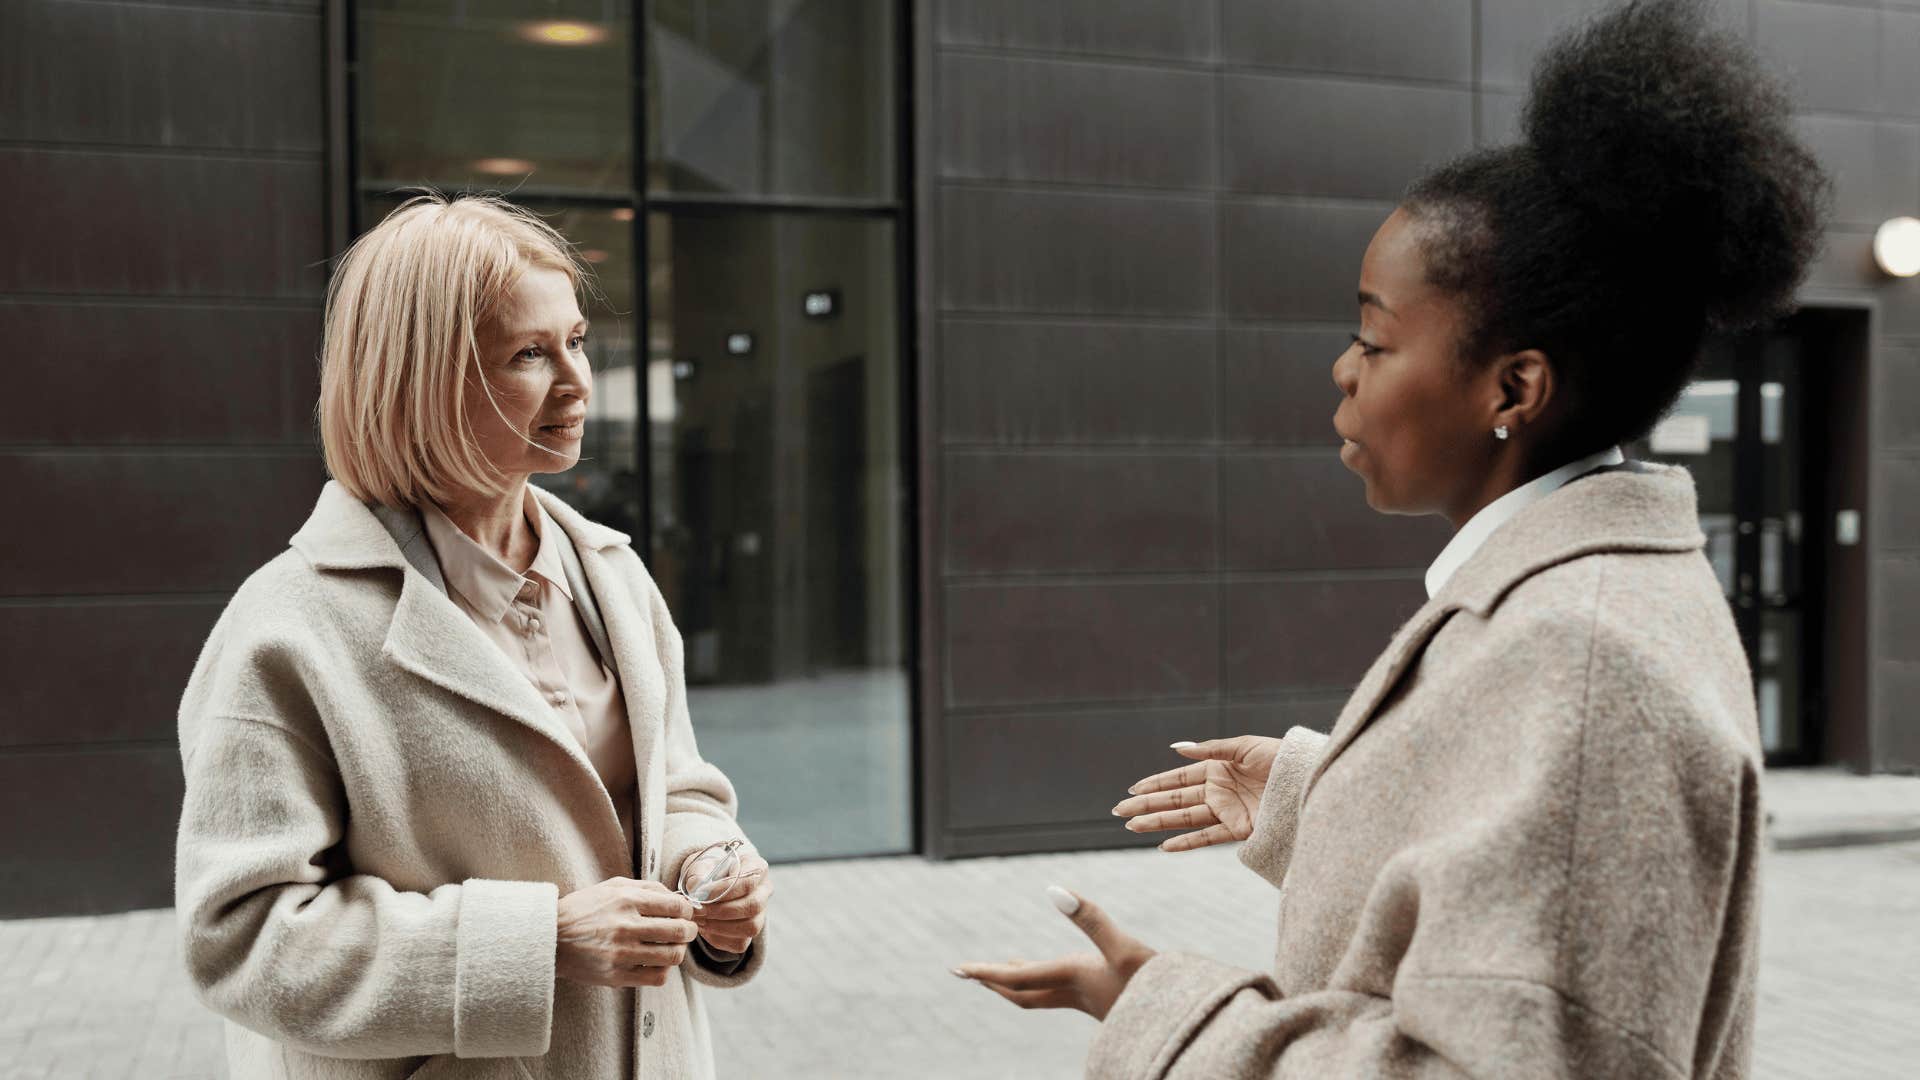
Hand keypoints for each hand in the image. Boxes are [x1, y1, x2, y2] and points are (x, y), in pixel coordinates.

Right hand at [555, 877, 698, 987]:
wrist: (550, 938)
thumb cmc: (584, 909)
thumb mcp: (613, 886)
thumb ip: (648, 888)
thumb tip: (678, 897)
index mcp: (627, 901)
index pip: (677, 906)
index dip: (688, 910)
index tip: (685, 913)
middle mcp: (626, 926)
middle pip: (680, 932)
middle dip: (689, 931)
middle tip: (686, 931)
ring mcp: (621, 954)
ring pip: (672, 956)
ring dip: (678, 951)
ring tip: (672, 947)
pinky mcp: (616, 976)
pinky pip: (656, 977)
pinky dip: (663, 970)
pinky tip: (656, 962)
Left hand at [689, 852, 770, 953]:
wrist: (708, 887)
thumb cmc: (708, 873)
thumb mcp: (701, 865)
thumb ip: (698, 873)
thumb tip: (696, 886)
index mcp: (757, 867)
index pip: (748, 882)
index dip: (724, 890)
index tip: (700, 894)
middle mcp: (764, 890)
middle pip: (752, 906)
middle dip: (721, 911)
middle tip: (698, 910)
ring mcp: (761, 913)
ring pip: (750, 927)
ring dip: (719, 926)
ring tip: (700, 919)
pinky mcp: (751, 933)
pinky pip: (740, 942)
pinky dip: (718, 937)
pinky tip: (705, 927)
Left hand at [953, 888, 1154, 1020]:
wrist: (1186, 1023)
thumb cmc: (1158, 987)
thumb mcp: (1125, 947)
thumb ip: (1091, 919)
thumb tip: (1054, 890)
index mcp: (1073, 978)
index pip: (1017, 978)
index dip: (985, 972)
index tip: (957, 970)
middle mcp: (1076, 993)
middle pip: (1022, 993)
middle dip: (994, 982)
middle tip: (968, 973)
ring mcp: (1091, 1000)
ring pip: (1042, 995)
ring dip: (1020, 982)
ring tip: (1008, 966)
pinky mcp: (1107, 1001)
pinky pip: (1063, 993)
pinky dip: (1048, 980)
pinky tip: (1062, 971)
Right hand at [1112, 736, 1281, 850]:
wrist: (1309, 783)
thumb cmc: (1281, 759)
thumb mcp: (1245, 746)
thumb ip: (1211, 749)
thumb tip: (1177, 749)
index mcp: (1218, 768)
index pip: (1179, 777)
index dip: (1155, 783)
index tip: (1132, 789)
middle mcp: (1218, 790)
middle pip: (1175, 799)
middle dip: (1147, 804)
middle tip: (1119, 810)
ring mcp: (1226, 811)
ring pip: (1184, 818)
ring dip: (1158, 823)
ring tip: (1132, 826)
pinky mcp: (1239, 829)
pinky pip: (1207, 837)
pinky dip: (1186, 842)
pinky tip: (1164, 845)